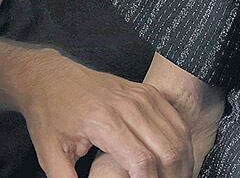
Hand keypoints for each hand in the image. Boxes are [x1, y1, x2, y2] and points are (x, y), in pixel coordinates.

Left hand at [16, 49, 191, 177]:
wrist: (53, 78)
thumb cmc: (51, 114)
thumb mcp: (49, 154)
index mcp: (105, 122)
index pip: (141, 159)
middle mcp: (130, 107)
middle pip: (168, 149)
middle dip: (172, 176)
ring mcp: (144, 97)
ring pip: (178, 135)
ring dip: (182, 162)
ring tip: (177, 177)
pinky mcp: (150, 93)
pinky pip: (177, 121)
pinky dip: (182, 143)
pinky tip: (178, 158)